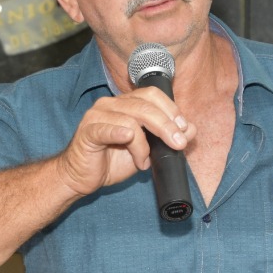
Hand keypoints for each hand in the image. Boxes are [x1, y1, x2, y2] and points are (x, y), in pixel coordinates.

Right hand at [54, 86, 192, 198]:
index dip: (171, 109)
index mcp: (125, 104)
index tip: (183, 129)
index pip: (152, 94)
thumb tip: (190, 130)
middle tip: (178, 144)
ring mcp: (97, 116)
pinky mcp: (87, 131)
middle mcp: (111, 104)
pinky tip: (128, 139)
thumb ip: (166, 138)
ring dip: (144, 144)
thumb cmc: (111, 162)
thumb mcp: (146, 151)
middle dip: (166, 125)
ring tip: (143, 162)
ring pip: (131, 119)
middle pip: (145, 105)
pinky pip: (108, 128)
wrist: (81, 177)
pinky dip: (120, 133)